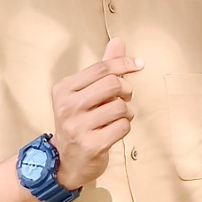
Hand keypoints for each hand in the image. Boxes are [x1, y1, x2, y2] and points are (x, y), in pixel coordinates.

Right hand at [51, 37, 141, 193]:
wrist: (66, 160)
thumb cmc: (79, 121)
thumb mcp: (84, 93)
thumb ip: (102, 69)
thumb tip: (118, 41)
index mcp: (64, 89)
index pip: (100, 68)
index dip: (123, 64)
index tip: (138, 64)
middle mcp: (67, 107)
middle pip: (112, 84)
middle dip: (126, 89)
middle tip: (125, 96)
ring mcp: (77, 127)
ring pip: (120, 107)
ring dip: (126, 111)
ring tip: (118, 116)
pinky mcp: (91, 145)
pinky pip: (122, 127)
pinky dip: (125, 126)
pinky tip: (115, 130)